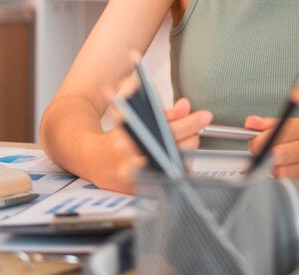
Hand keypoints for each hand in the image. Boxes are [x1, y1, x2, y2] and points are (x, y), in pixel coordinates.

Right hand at [93, 97, 211, 192]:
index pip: (166, 131)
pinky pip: (170, 177)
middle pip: (175, 149)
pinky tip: (174, 156)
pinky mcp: (143, 191)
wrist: (93, 161)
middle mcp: (131, 162)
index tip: (205, 116)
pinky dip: (176, 165)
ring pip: (176, 164)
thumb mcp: (133, 118)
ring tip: (183, 140)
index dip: (188, 123)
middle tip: (197, 126)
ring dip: (185, 150)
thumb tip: (185, 106)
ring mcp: (137, 179)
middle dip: (191, 136)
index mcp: (127, 140)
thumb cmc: (116, 138)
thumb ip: (162, 114)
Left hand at [244, 115, 298, 195]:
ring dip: (275, 171)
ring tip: (280, 166)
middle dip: (266, 157)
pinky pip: (292, 187)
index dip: (261, 140)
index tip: (255, 144)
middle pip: (279, 155)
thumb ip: (270, 124)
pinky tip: (290, 176)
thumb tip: (251, 122)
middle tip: (264, 157)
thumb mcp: (295, 126)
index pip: (279, 133)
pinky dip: (286, 183)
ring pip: (283, 173)